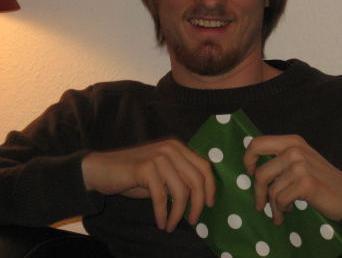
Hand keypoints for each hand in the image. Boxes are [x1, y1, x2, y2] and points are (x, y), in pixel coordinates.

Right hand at [81, 139, 214, 231]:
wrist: (100, 170)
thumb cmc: (132, 175)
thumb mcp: (161, 174)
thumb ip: (179, 179)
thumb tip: (200, 199)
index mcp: (178, 147)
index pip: (204, 167)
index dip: (211, 187)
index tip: (210, 205)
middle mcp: (171, 148)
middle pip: (196, 180)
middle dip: (198, 204)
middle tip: (193, 221)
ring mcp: (159, 157)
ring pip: (180, 191)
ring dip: (178, 213)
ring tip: (172, 225)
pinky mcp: (146, 168)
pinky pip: (161, 197)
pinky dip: (163, 213)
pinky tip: (162, 223)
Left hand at [243, 135, 341, 224]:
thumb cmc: (321, 180)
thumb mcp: (300, 161)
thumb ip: (280, 159)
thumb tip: (251, 169)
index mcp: (292, 141)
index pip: (256, 143)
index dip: (248, 160)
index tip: (250, 173)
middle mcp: (295, 150)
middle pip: (260, 173)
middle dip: (258, 193)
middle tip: (261, 204)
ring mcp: (301, 165)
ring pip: (271, 190)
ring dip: (274, 205)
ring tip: (281, 211)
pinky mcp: (306, 183)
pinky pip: (281, 200)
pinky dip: (283, 209)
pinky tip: (291, 210)